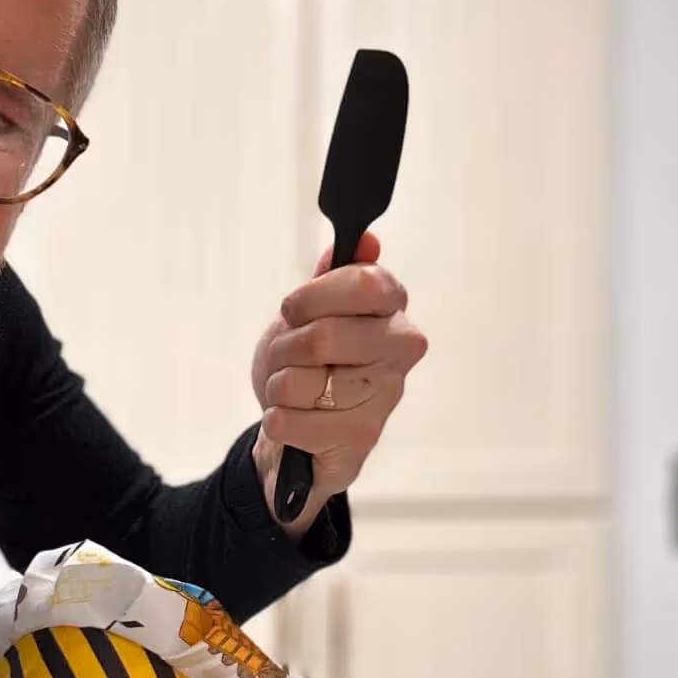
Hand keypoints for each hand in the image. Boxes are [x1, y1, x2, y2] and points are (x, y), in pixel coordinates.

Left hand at [250, 233, 427, 529]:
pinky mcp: (360, 438)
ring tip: (293, 392)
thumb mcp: (310, 312)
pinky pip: (288, 421)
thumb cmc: (308, 365)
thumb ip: (332, 276)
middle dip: (285, 348)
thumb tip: (363, 240)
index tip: (294, 311)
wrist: (298, 431)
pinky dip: (276, 420)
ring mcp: (384, 397)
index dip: (311, 297)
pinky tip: (293, 420)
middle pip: (323, 336)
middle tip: (289, 357)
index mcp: (392, 308)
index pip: (363, 283)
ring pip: (298, 382)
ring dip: (278, 386)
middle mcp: (400, 350)